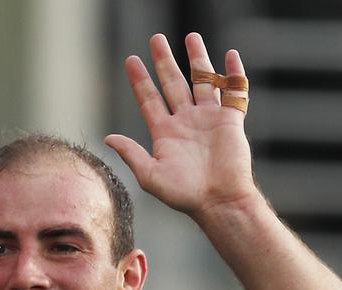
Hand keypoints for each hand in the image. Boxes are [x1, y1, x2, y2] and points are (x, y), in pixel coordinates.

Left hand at [105, 33, 259, 217]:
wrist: (218, 201)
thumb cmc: (183, 194)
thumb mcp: (149, 175)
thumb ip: (130, 153)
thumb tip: (108, 137)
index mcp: (165, 133)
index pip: (149, 99)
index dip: (139, 80)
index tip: (131, 60)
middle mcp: (185, 121)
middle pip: (173, 83)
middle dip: (164, 61)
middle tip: (156, 38)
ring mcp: (209, 119)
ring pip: (202, 81)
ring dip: (197, 59)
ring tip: (190, 36)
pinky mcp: (231, 121)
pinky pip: (233, 91)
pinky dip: (233, 73)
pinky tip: (230, 55)